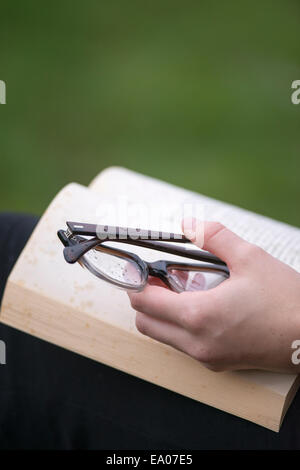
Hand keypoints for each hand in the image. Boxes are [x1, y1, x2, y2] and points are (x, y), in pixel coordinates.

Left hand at [127, 220, 299, 371]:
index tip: (139, 270)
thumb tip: (189, 223)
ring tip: (183, 290)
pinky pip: (183, 346)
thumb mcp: (249, 257)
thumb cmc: (285, 301)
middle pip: (145, 324)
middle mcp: (196, 342)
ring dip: (161, 314)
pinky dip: (180, 327)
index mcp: (198, 315)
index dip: (136, 283)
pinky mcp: (217, 363)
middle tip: (159, 279)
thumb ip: (214, 236)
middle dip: (144, 300)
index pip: (144, 303)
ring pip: (162, 337)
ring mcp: (206, 356)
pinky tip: (202, 307)